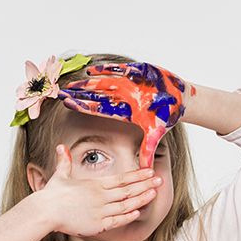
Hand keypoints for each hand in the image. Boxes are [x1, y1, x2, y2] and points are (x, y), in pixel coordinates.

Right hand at [35, 144, 162, 235]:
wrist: (45, 212)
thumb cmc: (51, 195)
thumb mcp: (60, 175)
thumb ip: (64, 162)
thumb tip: (61, 147)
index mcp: (95, 184)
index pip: (121, 178)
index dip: (137, 175)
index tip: (149, 171)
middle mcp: (101, 196)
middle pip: (128, 190)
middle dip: (145, 184)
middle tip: (160, 179)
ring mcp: (101, 211)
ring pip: (126, 204)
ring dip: (142, 199)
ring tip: (154, 193)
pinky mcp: (98, 225)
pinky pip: (117, 220)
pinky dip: (128, 216)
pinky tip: (139, 212)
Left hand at [58, 62, 189, 167]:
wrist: (180, 99)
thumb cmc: (167, 116)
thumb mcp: (156, 133)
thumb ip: (148, 150)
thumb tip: (147, 171)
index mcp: (123, 111)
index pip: (98, 109)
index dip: (82, 106)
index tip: (66, 104)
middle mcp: (121, 97)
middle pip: (96, 95)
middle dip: (78, 94)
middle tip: (60, 91)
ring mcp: (127, 84)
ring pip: (102, 82)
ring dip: (87, 82)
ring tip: (71, 81)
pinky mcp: (135, 72)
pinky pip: (117, 70)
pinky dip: (104, 69)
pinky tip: (89, 69)